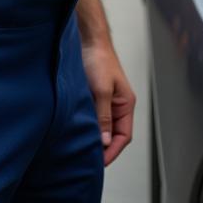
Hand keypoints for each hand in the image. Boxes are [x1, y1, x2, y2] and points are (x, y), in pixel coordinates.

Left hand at [79, 35, 135, 165]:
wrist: (87, 40)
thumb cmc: (98, 60)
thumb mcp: (102, 90)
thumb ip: (104, 116)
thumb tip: (105, 142)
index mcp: (126, 104)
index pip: (124, 136)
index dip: (113, 152)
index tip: (98, 163)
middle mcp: (118, 106)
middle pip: (114, 135)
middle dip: (103, 149)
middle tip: (86, 161)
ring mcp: (106, 102)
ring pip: (103, 128)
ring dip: (94, 138)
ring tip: (80, 151)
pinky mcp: (94, 98)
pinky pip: (93, 119)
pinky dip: (88, 128)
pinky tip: (76, 133)